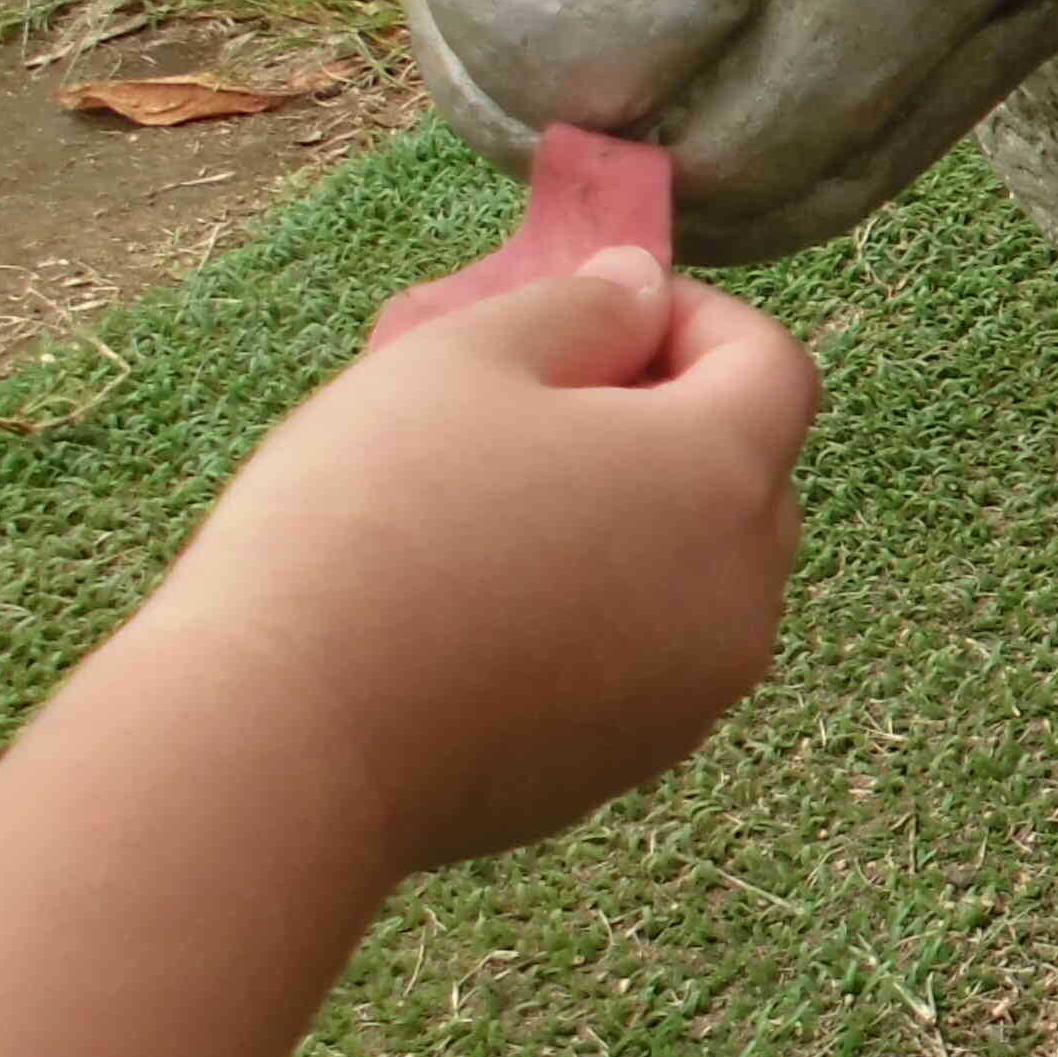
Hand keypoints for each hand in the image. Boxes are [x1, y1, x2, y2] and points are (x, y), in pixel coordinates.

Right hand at [138, 247, 818, 871]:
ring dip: (627, 521)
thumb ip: (577, 308)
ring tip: (491, 504)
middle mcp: (742, 594)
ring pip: (696, 572)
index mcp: (721, 477)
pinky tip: (477, 606)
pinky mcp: (627, 765)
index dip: (692, 317)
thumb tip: (642, 291)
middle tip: (528, 405)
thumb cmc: (370, 519)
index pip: (772, 366)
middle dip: (662, 419)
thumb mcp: (459, 359)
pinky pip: (642, 657)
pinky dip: (594, 612)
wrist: (285, 745)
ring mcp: (693, 695)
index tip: (591, 314)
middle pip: (746, 473)